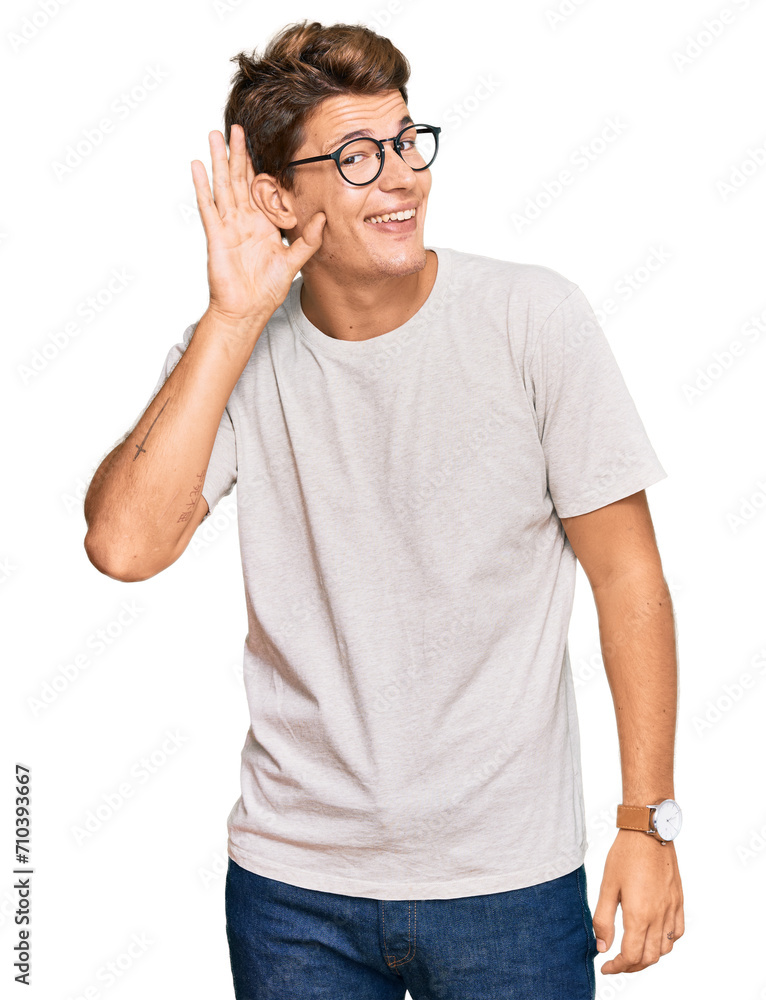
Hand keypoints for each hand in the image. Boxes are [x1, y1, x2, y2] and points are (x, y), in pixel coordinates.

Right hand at [190, 125, 325, 327]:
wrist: (246, 311)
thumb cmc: (266, 291)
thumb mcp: (293, 263)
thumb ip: (308, 241)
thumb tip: (323, 218)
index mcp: (262, 224)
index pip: (259, 188)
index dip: (258, 166)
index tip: (259, 143)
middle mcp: (244, 221)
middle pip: (239, 180)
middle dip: (237, 154)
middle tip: (236, 127)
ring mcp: (228, 226)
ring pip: (222, 186)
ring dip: (219, 161)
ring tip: (215, 136)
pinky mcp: (216, 236)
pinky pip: (208, 207)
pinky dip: (202, 186)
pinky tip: (198, 166)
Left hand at [592, 830, 683, 973]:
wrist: (648, 831)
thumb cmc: (625, 855)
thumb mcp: (607, 886)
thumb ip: (603, 919)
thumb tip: (602, 947)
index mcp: (639, 915)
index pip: (631, 956)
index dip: (617, 967)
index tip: (606, 967)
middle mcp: (659, 916)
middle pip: (648, 958)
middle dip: (631, 966)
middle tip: (616, 963)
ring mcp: (672, 909)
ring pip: (665, 949)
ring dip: (649, 957)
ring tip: (633, 952)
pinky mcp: (678, 900)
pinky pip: (678, 932)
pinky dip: (667, 942)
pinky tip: (655, 937)